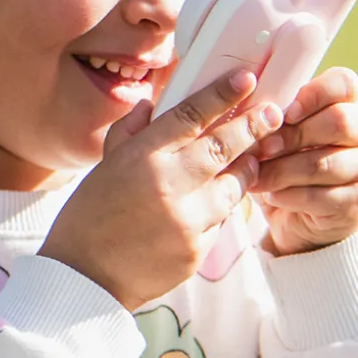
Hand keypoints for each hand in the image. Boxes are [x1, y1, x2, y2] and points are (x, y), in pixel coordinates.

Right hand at [39, 71, 282, 310]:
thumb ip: (130, 132)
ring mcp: (187, 220)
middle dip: (254, 126)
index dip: (222, 94)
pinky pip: (221, 222)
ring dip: (246, 169)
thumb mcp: (104, 166)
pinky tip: (213, 204)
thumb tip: (152, 104)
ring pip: (234, 186)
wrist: (85, 278)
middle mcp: (169, 184)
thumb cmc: (90, 217)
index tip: (246, 79)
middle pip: (225, 145)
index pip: (191, 115)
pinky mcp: (197, 250)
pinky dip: (221, 209)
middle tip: (273, 113)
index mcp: (142, 157)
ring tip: (252, 158)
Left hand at [251, 67, 357, 255]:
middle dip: (293, 135)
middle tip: (263, 148)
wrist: (303, 216)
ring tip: (256, 174)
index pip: (343, 83)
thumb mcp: (281, 133)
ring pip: (324, 163)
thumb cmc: (287, 161)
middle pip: (339, 122)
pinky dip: (288, 195)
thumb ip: (273, 117)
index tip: (287, 112)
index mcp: (347, 103)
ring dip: (283, 169)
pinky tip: (271, 194)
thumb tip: (248, 113)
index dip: (314, 94)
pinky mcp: (356, 203)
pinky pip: (319, 196)